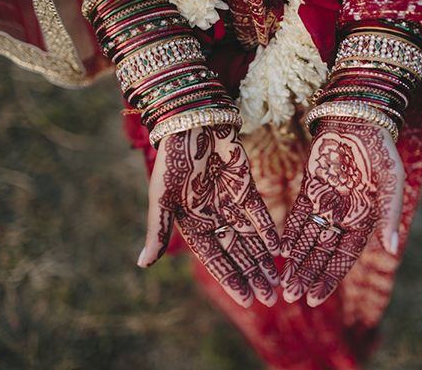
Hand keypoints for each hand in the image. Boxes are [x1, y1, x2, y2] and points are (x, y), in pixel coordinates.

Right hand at [137, 125, 280, 307]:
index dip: (230, 279)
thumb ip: (158, 230)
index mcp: (192, 224)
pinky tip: (278, 248)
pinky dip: (268, 230)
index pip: (214, 259)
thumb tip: (142, 265)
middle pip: (236, 253)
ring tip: (278, 280)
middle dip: (253, 275)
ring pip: (250, 238)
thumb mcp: (161, 198)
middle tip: (271, 298)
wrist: (191, 123)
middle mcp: (213, 218)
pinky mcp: (245, 187)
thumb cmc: (171, 161)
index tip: (247, 299)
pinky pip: (258, 213)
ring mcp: (230, 203)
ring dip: (263, 259)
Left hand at [279, 118, 403, 306]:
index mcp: (365, 219)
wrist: (357, 117)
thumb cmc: (380, 149)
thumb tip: (392, 249)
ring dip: (297, 259)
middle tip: (291, 295)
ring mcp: (326, 203)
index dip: (329, 278)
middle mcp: (345, 216)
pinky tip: (281, 250)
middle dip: (308, 274)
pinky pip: (298, 215)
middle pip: (323, 253)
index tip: (314, 298)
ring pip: (308, 238)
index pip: (345, 257)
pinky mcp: (310, 189)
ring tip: (284, 282)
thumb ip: (390, 214)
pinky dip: (290, 232)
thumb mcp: (391, 181)